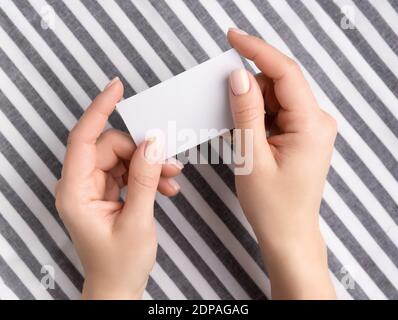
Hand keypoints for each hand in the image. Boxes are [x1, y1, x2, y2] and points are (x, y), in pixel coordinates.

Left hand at [55, 78, 182, 298]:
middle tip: (168, 165)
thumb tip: (153, 143)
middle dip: (142, 151)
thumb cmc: (119, 264)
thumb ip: (145, 180)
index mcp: (75, 192)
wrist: (118, 287)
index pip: (83, 139)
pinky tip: (165, 189)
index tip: (116, 88)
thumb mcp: (138, 221)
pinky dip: (148, 176)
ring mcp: (94, 187)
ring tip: (171, 180)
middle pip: (111, 147)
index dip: (99, 110)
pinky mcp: (107, 191)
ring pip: (123, 157)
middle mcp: (80, 185)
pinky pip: (128, 171)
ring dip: (149, 165)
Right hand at [228, 29, 336, 298]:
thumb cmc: (272, 205)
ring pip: (277, 97)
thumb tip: (238, 76)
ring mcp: (312, 127)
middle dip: (249, 88)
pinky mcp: (303, 133)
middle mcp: (317, 121)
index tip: (233, 37)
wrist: (288, 234)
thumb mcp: (251, 157)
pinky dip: (259, 115)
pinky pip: (278, 111)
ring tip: (240, 132)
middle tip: (225, 105)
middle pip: (279, 83)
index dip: (257, 50)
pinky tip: (248, 134)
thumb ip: (246, 112)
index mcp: (311, 125)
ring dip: (253, 105)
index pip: (285, 73)